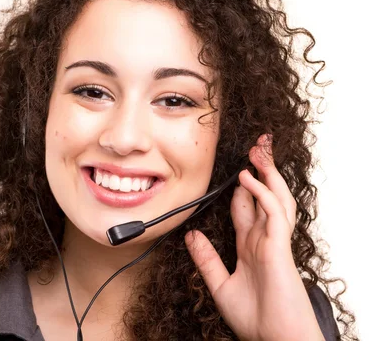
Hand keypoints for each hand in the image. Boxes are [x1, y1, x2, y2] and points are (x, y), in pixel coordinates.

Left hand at [185, 134, 323, 340]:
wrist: (275, 340)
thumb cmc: (255, 319)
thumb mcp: (219, 285)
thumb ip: (207, 260)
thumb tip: (191, 236)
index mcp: (251, 246)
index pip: (246, 208)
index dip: (241, 188)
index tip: (233, 172)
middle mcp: (264, 239)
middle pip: (265, 195)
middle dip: (260, 171)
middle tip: (255, 148)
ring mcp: (274, 241)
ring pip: (275, 198)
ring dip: (267, 173)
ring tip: (257, 151)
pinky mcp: (280, 247)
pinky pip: (273, 213)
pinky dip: (262, 193)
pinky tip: (249, 178)